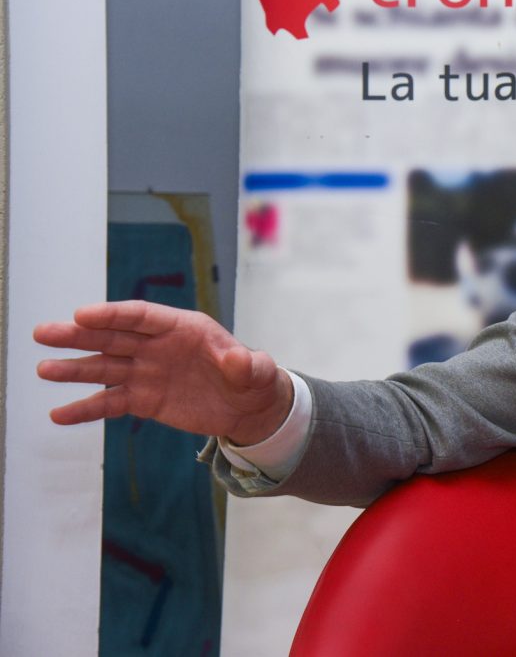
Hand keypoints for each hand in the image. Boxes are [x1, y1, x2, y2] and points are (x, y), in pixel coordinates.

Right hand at [33, 300, 290, 444]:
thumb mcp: (258, 371)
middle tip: (44, 333)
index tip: (83, 314)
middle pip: (114, 337)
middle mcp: (158, 346)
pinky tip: (59, 414)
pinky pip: (110, 403)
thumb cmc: (253, 379)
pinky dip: (85, 408)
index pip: (142, 316)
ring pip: (105, 367)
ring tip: (43, 369)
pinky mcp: (143, 399)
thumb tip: (239, 361)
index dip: (113, 314)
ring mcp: (147, 372)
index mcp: (183, 328)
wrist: (248, 407)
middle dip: (79, 335)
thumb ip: (248, 364)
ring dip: (74, 369)